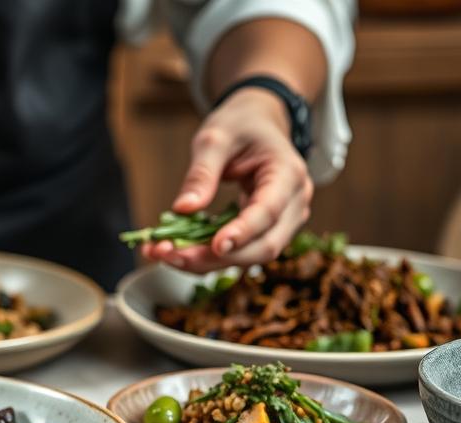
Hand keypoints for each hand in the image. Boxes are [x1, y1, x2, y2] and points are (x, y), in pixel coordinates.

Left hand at [140, 88, 311, 272]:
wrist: (257, 123)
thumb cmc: (240, 125)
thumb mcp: (215, 138)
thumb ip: (201, 173)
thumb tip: (183, 209)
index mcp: (288, 173)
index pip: (269, 211)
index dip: (243, 232)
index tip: (217, 246)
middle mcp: (294, 203)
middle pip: (264, 245)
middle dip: (217, 257)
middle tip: (172, 255)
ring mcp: (284, 221)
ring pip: (252, 256)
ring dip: (208, 262)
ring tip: (166, 255)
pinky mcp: (266, 231)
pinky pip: (240, 252)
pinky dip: (208, 257)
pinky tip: (176, 252)